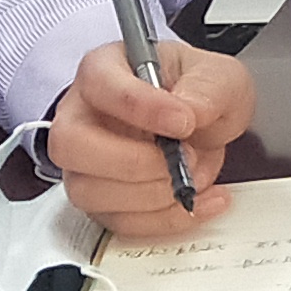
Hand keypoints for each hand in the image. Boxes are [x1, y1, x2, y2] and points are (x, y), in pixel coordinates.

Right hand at [47, 39, 258, 234]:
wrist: (202, 122)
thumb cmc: (196, 90)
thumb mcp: (219, 76)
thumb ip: (209, 87)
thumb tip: (191, 110)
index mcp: (104, 70)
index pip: (100, 85)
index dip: (140, 107)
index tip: (183, 121)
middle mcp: (82, 116)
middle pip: (71, 145)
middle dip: (133, 162)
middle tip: (185, 158)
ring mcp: (85, 163)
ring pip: (89, 191)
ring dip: (151, 195)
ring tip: (195, 178)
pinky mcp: (102, 200)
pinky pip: (118, 221)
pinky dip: (164, 219)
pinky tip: (198, 201)